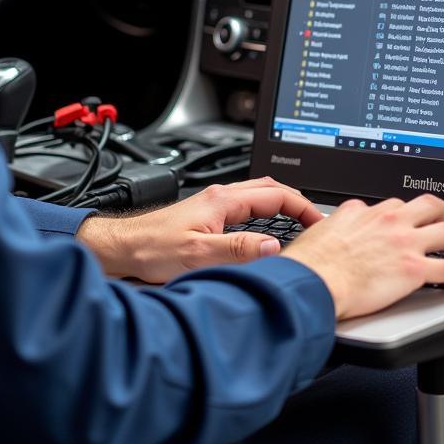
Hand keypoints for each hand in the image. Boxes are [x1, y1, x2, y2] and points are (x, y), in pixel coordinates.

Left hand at [77, 177, 323, 283]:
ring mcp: (213, 204)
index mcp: (222, 200)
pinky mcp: (206, 214)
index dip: (303, 207)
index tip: (320, 223)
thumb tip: (272, 247)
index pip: (276, 195)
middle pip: (270, 189)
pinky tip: (266, 229)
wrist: (123, 248)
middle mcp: (219, 197)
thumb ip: (236, 249)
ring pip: (258, 195)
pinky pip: (246, 206)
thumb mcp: (197, 254)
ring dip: (282, 204)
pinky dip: (266, 212)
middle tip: (316, 222)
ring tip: (299, 223)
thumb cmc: (152, 249)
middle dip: (298, 201)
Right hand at [281, 194, 443, 318]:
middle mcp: (387, 221)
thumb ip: (333, 228)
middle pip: (429, 205)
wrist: (313, 282)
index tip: (404, 224)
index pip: (391, 206)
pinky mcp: (414, 269)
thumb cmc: (309, 265)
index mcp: (362, 212)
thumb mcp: (317, 232)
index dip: (401, 216)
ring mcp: (404, 243)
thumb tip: (329, 235)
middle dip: (442, 213)